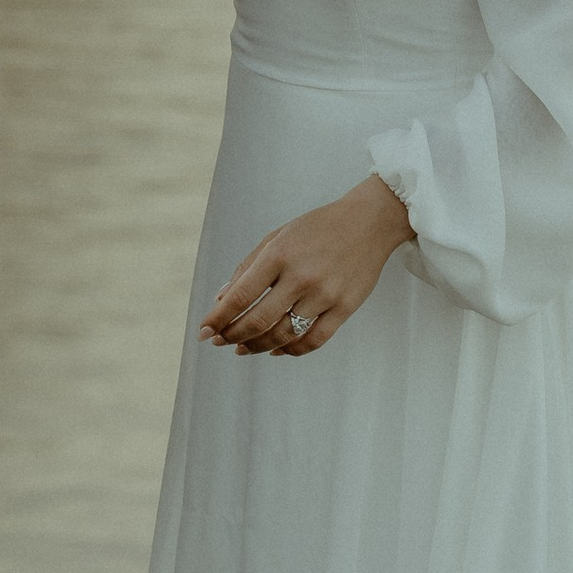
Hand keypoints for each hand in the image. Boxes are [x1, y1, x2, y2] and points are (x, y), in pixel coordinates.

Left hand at [201, 178, 414, 357]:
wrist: (369, 222)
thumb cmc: (318, 228)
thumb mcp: (277, 236)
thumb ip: (248, 267)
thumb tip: (221, 300)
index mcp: (279, 254)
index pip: (241, 295)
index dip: (218, 317)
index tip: (204, 331)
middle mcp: (301, 276)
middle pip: (258, 320)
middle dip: (232, 335)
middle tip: (220, 341)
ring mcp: (325, 294)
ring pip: (283, 335)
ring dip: (257, 346)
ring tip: (243, 348)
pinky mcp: (345, 308)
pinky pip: (313, 340)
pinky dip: (290, 350)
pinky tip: (276, 350)